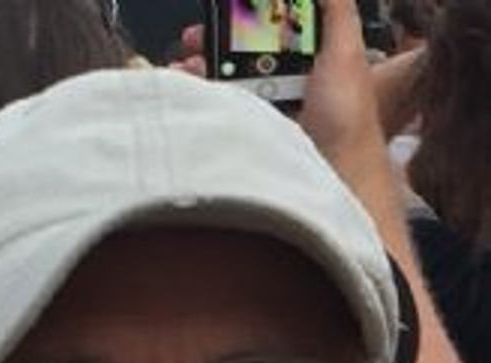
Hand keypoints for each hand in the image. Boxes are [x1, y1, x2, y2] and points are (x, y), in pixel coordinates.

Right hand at [171, 3, 392, 225]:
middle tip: (193, 40)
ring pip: (227, 84)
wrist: (334, 176)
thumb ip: (337, 11)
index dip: (247, 19)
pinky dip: (203, 102)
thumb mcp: (347, 51)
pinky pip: (223, 114)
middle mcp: (285, 87)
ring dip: (202, 71)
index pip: (273, 31)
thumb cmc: (346, 117)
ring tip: (185, 67)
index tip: (227, 11)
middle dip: (215, 44)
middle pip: (242, 57)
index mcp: (309, 62)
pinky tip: (190, 93)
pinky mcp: (251, 137)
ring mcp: (266, 114)